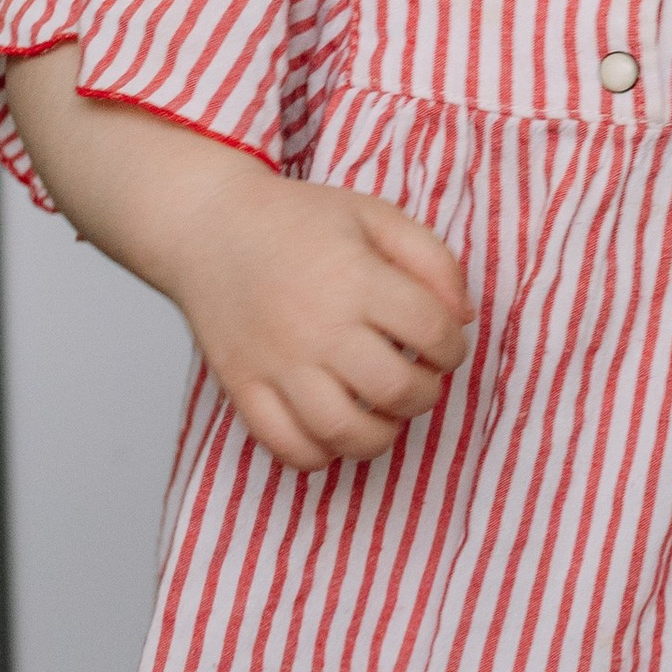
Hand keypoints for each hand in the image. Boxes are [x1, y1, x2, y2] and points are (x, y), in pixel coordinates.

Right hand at [170, 179, 473, 472]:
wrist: (208, 225)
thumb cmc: (298, 221)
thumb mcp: (375, 216)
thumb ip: (433, 260)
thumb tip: (463, 318)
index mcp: (354, 278)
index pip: (431, 332)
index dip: (453, 346)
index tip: (442, 345)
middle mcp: (316, 325)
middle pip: (395, 389)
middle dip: (426, 394)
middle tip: (418, 380)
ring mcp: (275, 362)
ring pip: (343, 431)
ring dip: (381, 434)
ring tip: (383, 413)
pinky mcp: (241, 386)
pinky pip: (285, 447)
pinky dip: (320, 455)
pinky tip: (334, 431)